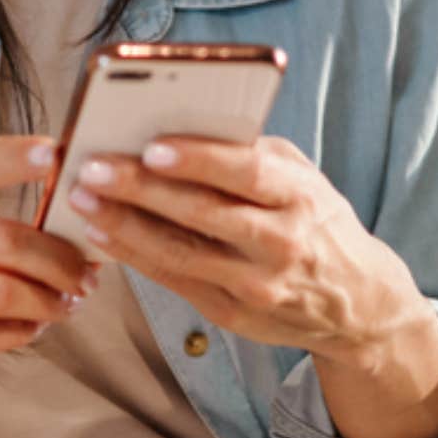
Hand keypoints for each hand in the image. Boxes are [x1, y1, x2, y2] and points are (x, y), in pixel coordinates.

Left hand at [65, 134, 434, 368]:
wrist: (356, 301)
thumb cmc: (315, 219)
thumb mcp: (301, 176)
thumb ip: (250, 152)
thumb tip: (180, 123)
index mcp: (300, 195)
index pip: (247, 172)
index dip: (198, 160)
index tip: (152, 147)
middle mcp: (282, 242)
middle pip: (202, 214)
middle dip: (140, 190)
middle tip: (92, 168)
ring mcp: (257, 284)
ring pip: (180, 253)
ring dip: (124, 226)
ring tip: (82, 199)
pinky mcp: (233, 314)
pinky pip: (174, 281)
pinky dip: (133, 257)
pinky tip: (100, 235)